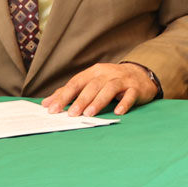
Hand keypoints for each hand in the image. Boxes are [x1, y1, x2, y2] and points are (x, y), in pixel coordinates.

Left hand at [42, 63, 157, 116]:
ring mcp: (123, 80)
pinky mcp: (136, 88)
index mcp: (94, 72)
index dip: (64, 96)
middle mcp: (107, 74)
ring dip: (98, 101)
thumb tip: (46, 103)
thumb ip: (70, 92)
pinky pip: (130, 95)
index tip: (52, 109)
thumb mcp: (91, 82)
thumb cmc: (111, 81)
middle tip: (70, 114)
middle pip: (92, 85)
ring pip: (109, 88)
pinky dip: (124, 103)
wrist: (141, 75)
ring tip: (89, 114)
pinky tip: (118, 112)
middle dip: (80, 100)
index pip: (76, 83)